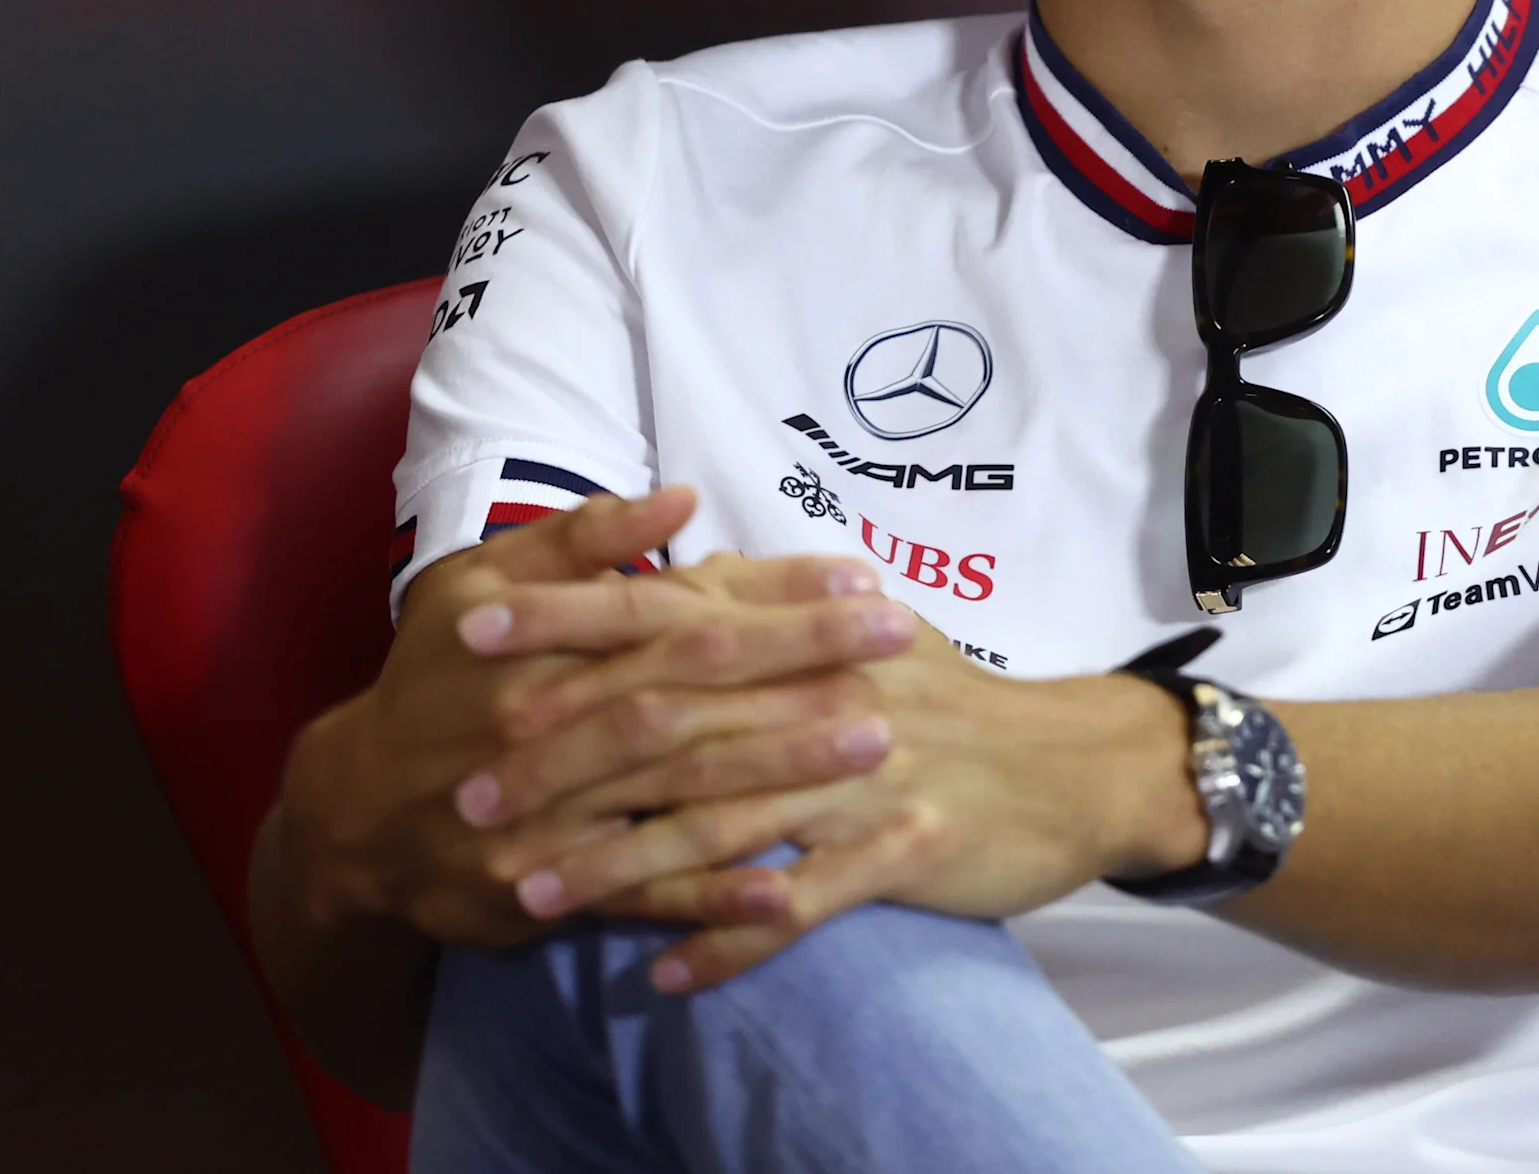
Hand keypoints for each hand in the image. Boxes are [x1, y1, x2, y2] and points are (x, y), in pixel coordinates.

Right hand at [272, 487, 919, 946]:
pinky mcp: (555, 890)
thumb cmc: (434, 679)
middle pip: (698, 693)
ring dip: (784, 771)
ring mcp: (558, 815)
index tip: (864, 577)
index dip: (777, 596)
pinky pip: (646, 895)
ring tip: (878, 746)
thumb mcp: (479, 586)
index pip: (684, 613)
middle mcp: (557, 725)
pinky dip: (716, 897)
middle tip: (904, 644)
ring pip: (683, 791)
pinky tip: (793, 893)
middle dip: (805, 667)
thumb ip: (580, 541)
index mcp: (549, 647)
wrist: (353, 813)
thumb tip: (680, 498)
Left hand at [461, 599, 1209, 988]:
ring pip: (717, 821)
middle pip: (668, 719)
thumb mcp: (862, 626)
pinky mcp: (899, 848)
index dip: (563, 614)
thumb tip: (675, 566)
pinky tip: (660, 971)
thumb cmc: (950, 698)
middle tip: (467, 794)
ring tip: (530, 894)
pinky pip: (798, 905)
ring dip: (616, 861)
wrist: (1072, 765)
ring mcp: (860, 772)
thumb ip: (764, 600)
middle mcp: (821, 690)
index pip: (661, 609)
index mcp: (802, 629)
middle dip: (559, 756)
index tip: (466, 627)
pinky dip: (725, 940)